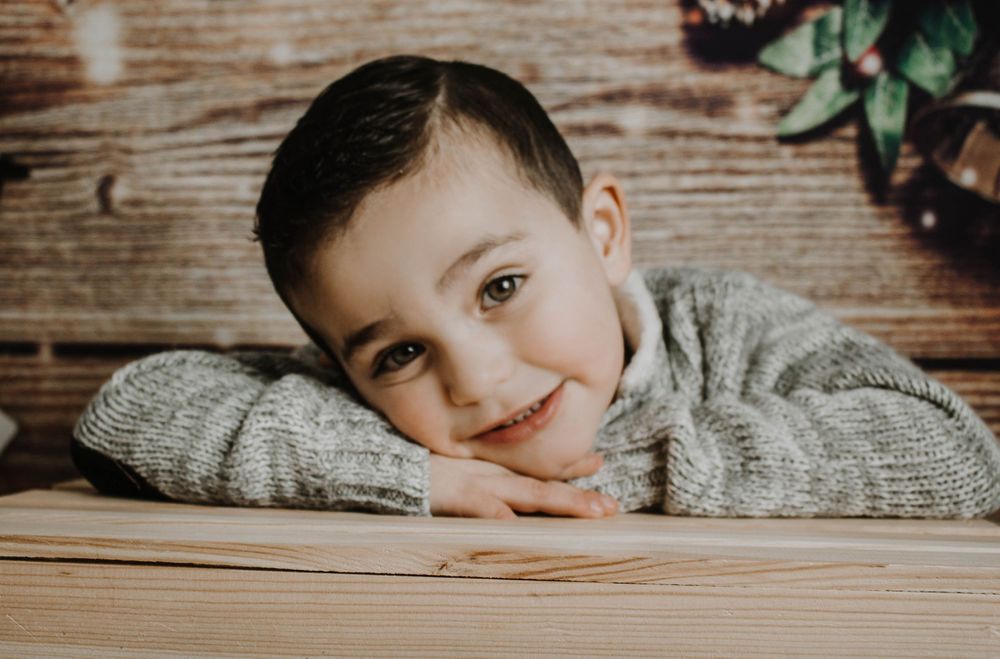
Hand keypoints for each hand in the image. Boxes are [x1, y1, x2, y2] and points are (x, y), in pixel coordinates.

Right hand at [429, 452, 618, 519]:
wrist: (377, 461)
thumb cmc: (410, 465)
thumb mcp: (448, 464)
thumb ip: (475, 475)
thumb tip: (502, 498)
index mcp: (487, 469)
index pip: (534, 469)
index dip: (568, 466)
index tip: (598, 461)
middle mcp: (489, 474)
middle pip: (541, 486)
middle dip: (577, 497)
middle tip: (612, 506)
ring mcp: (473, 483)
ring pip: (527, 493)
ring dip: (562, 501)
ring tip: (592, 511)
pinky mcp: (451, 495)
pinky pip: (479, 508)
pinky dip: (497, 516)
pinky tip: (514, 524)